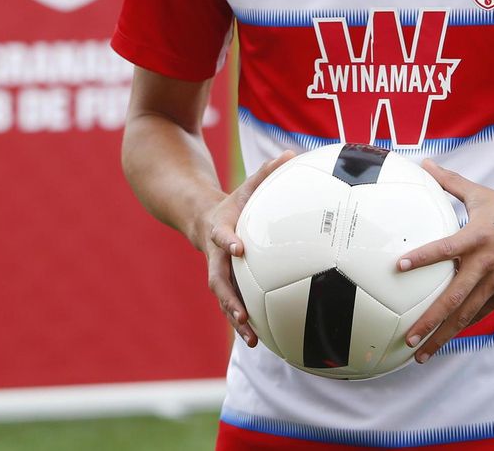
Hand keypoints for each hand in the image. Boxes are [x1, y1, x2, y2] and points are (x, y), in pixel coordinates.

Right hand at [194, 150, 295, 346]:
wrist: (201, 220)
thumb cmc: (233, 204)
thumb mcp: (246, 186)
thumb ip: (267, 172)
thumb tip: (292, 153)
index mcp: (220, 230)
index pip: (221, 236)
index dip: (228, 241)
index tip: (238, 248)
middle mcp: (216, 256)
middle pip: (218, 280)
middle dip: (229, 298)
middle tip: (242, 314)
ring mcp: (218, 273)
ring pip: (224, 300)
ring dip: (236, 320)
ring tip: (252, 339)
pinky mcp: (226, 285)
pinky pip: (234, 305)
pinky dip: (244, 323)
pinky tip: (261, 341)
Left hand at [397, 159, 493, 362]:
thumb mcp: (482, 194)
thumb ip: (450, 182)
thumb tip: (425, 164)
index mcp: (477, 237)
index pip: (444, 249)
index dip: (422, 258)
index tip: (398, 266)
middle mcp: (485, 264)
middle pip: (453, 297)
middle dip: (430, 319)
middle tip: (408, 335)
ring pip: (465, 314)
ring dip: (443, 334)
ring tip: (421, 353)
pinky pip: (479, 313)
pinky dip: (462, 327)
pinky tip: (445, 340)